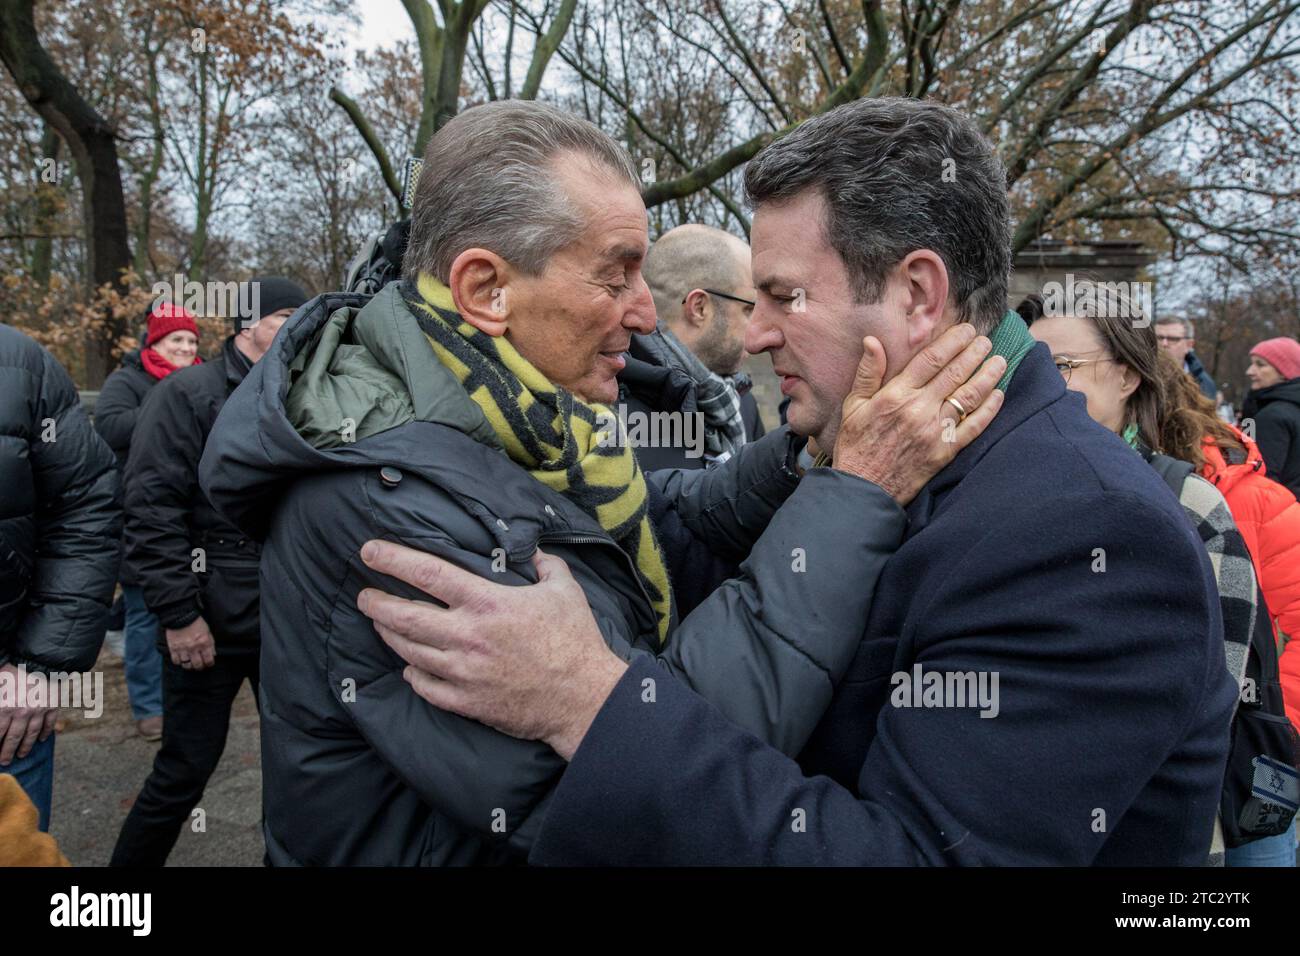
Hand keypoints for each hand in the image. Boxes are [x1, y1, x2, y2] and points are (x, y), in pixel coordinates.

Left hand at [0, 664, 57, 765]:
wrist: (41, 660)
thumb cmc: (13, 670)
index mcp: (5, 707)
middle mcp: (21, 713)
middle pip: (13, 738)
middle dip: (7, 752)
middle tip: (4, 762)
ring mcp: (39, 711)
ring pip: (31, 734)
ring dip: (25, 747)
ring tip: (21, 755)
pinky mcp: (52, 706)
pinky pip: (49, 723)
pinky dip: (45, 733)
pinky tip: (41, 739)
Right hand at [166, 616, 214, 670]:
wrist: (181, 615)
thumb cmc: (196, 623)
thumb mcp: (208, 632)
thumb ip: (211, 644)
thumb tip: (213, 655)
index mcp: (204, 643)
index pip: (209, 660)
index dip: (209, 664)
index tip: (208, 663)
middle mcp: (194, 648)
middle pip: (197, 665)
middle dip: (200, 667)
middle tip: (199, 665)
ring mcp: (183, 649)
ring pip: (186, 665)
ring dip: (189, 666)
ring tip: (190, 663)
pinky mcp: (173, 648)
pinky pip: (176, 661)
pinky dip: (179, 662)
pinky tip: (181, 659)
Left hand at [356, 542, 626, 759]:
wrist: (584, 698)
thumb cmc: (576, 641)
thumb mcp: (565, 590)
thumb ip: (546, 565)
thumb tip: (536, 550)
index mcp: (487, 603)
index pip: (428, 573)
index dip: (393, 560)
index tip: (369, 551)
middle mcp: (468, 635)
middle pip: (405, 615)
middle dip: (376, 602)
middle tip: (363, 595)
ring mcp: (463, 671)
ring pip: (409, 650)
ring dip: (389, 634)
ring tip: (381, 623)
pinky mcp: (467, 701)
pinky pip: (425, 687)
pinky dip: (412, 675)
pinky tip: (409, 667)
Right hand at [832, 323, 1005, 504]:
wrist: (865, 488)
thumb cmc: (856, 445)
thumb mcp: (853, 406)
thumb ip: (868, 372)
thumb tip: (873, 341)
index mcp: (896, 395)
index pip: (932, 359)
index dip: (953, 341)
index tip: (966, 331)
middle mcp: (919, 409)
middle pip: (955, 373)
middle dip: (974, 352)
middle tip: (986, 340)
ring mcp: (935, 431)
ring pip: (969, 396)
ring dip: (987, 375)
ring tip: (998, 361)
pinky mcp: (946, 451)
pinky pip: (974, 426)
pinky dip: (989, 410)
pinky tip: (998, 395)